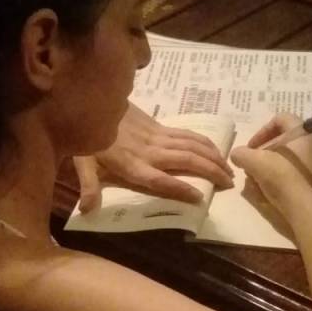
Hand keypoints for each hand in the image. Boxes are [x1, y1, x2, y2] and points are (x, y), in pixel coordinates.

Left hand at [74, 102, 234, 212]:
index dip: (180, 189)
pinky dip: (206, 143)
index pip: (160, 181)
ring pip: (193, 146)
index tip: (200, 198)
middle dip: (211, 172)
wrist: (94, 99)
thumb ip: (88, 186)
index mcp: (132, 165)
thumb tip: (85, 211)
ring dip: (213, 157)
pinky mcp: (161, 127)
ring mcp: (158, 138)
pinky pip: (188, 135)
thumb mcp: (82, 163)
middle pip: (186, 161)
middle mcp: (150, 152)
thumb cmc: (87, 136)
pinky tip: (217, 151)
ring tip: (230, 170)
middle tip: (229, 184)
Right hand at [230, 113, 311, 210]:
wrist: (306, 209)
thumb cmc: (282, 177)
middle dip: (265, 152)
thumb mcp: (254, 162)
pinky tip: (272, 190)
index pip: (281, 119)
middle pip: (286, 141)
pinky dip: (285, 177)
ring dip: (273, 165)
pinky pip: (300, 173)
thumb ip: (242, 154)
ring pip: (293, 158)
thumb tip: (237, 155)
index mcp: (305, 133)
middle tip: (253, 165)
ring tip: (259, 180)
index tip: (251, 147)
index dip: (262, 131)